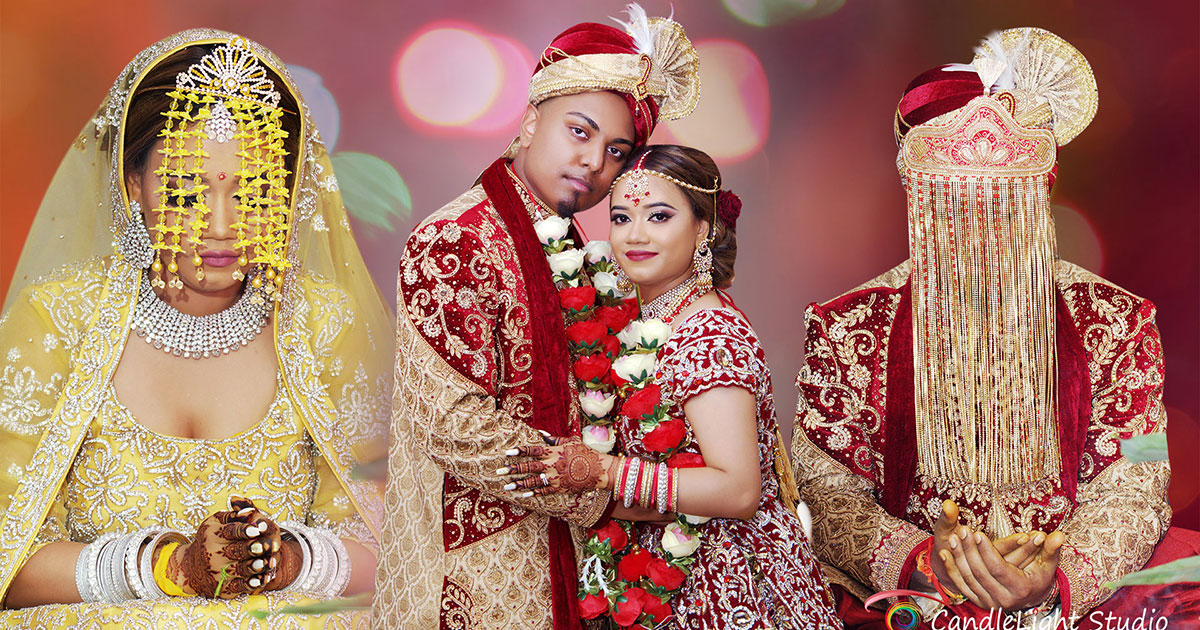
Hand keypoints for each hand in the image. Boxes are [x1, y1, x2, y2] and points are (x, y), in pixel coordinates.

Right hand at [170, 497, 281, 597]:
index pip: (230, 532)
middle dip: (253, 548)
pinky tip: (261, 580)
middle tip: (268, 545)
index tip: (258, 529)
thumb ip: (233, 515)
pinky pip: (238, 586)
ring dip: (255, 566)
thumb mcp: (215, 523)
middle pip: (237, 550)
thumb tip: (249, 511)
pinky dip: (250, 584)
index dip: (245, 530)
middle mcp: (213, 554)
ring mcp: (218, 573)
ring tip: (267, 562)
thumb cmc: (209, 540)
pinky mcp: (223, 588)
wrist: (190, 569)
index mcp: (212, 535)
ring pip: (240, 569)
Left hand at [499, 435, 616, 495]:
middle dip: (513, 469)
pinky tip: (524, 495)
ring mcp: (555, 478)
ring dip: (518, 484)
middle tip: (499, 471)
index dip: (519, 451)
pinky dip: (533, 493)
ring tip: (507, 486)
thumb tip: (540, 434)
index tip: (507, 453)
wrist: (599, 470)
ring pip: (533, 481)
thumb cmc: (585, 453)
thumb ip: (554, 439)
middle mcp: (552, 465)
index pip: (533, 450)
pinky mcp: (560, 488)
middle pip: (528, 467)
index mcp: (554, 451)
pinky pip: (544, 491)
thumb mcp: (570, 441)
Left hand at [928, 501, 1045, 598]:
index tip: (977, 533)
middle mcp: (1004, 599)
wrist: (1030, 597)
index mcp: (1021, 589)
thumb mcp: (1047, 564)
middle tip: (962, 530)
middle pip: (980, 572)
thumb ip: (1050, 549)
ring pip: (968, 578)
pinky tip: (944, 553)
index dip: (987, 551)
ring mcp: (990, 602)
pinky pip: (961, 585)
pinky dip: (951, 569)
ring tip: (954, 537)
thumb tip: (1058, 535)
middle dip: (969, 550)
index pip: (998, 568)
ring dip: (958, 557)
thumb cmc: (1038, 576)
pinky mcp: (979, 602)